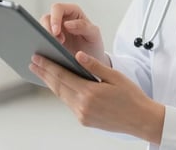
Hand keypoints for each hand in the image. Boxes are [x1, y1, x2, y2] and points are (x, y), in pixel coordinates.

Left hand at [29, 51, 163, 144]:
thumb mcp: (115, 76)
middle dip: (44, 73)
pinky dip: (61, 93)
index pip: (63, 75)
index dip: (48, 65)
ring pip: (61, 96)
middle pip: (58, 86)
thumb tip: (79, 55)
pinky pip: (69, 104)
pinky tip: (58, 85)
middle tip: (33, 62)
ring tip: (41, 72)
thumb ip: (94, 65)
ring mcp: (83, 115)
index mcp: (90, 92)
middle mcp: (83, 105)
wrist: (142, 120)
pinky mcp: (85, 120)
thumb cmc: (132, 97)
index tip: (37, 58)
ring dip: (50, 83)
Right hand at [40, 3, 107, 64]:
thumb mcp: (94, 35)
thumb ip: (84, 26)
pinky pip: (41, 40)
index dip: (54, 18)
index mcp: (73, 12)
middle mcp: (61, 19)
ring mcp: (54, 30)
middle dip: (48, 30)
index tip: (56, 32)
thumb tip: (67, 24)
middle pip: (46, 18)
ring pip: (41, 29)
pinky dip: (42, 45)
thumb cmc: (94, 44)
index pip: (58, 8)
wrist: (92, 62)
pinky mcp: (49, 41)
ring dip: (45, 38)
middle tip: (56, 43)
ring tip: (54, 49)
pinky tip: (48, 53)